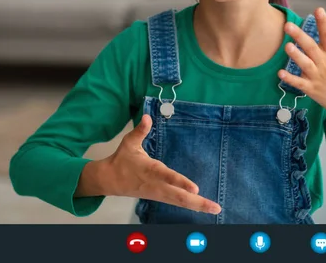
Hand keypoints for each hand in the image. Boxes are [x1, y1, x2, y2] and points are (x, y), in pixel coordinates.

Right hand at [88, 114, 221, 214]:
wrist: (110, 180)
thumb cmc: (122, 159)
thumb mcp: (129, 142)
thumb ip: (140, 130)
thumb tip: (147, 116)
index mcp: (150, 170)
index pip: (167, 177)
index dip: (181, 182)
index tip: (195, 188)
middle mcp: (157, 185)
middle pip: (179, 196)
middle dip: (198, 202)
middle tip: (216, 207)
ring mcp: (159, 194)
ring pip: (180, 202)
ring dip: (198, 206)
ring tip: (215, 209)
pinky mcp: (160, 197)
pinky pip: (178, 203)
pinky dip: (191, 206)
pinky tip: (203, 207)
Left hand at [278, 7, 325, 121]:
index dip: (323, 22)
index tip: (318, 10)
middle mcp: (325, 64)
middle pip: (311, 48)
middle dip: (300, 36)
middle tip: (288, 25)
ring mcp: (317, 77)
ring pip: (305, 65)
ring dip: (296, 56)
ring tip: (287, 46)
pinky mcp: (311, 89)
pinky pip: (299, 83)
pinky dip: (290, 79)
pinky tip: (280, 73)